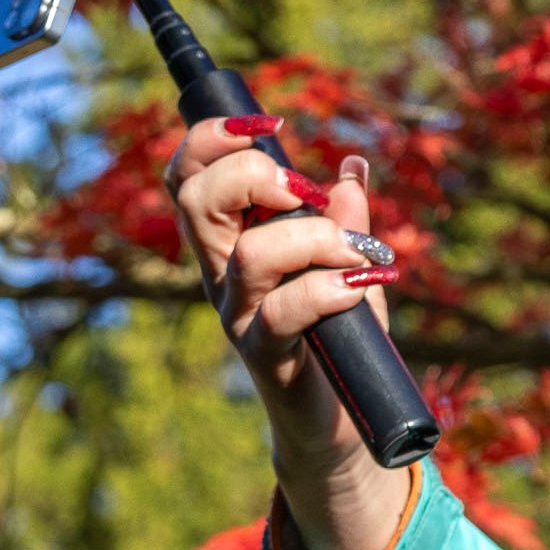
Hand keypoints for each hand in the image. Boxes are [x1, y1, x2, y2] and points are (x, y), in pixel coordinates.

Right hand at [165, 118, 414, 549]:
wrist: (344, 424)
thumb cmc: (339, 339)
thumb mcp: (347, 267)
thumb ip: (345, 219)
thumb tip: (350, 167)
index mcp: (230, 246)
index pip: (188, 178)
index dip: (211, 138)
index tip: (268, 125)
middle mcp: (222, 278)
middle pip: (195, 200)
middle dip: (251, 174)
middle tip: (305, 191)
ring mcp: (239, 319)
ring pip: (249, 255)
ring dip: (313, 237)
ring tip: (355, 250)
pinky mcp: (268, 358)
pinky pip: (285, 312)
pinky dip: (329, 288)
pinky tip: (361, 283)